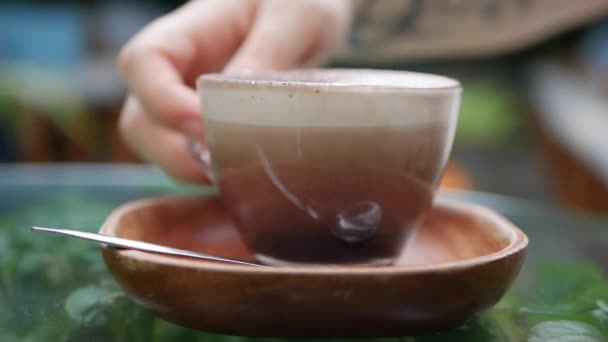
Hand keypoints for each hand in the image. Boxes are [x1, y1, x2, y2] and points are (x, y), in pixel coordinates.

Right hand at [118, 0, 351, 182]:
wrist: (304, 16)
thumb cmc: (298, 3)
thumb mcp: (297, 16)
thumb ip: (269, 51)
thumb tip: (236, 103)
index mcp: (190, 29)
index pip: (143, 62)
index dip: (161, 100)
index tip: (203, 126)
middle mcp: (177, 68)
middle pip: (139, 118)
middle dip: (172, 152)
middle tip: (222, 169)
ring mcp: (186, 98)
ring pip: (158, 145)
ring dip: (188, 169)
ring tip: (234, 178)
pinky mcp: (206, 123)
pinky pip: (189, 154)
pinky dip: (206, 173)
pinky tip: (241, 178)